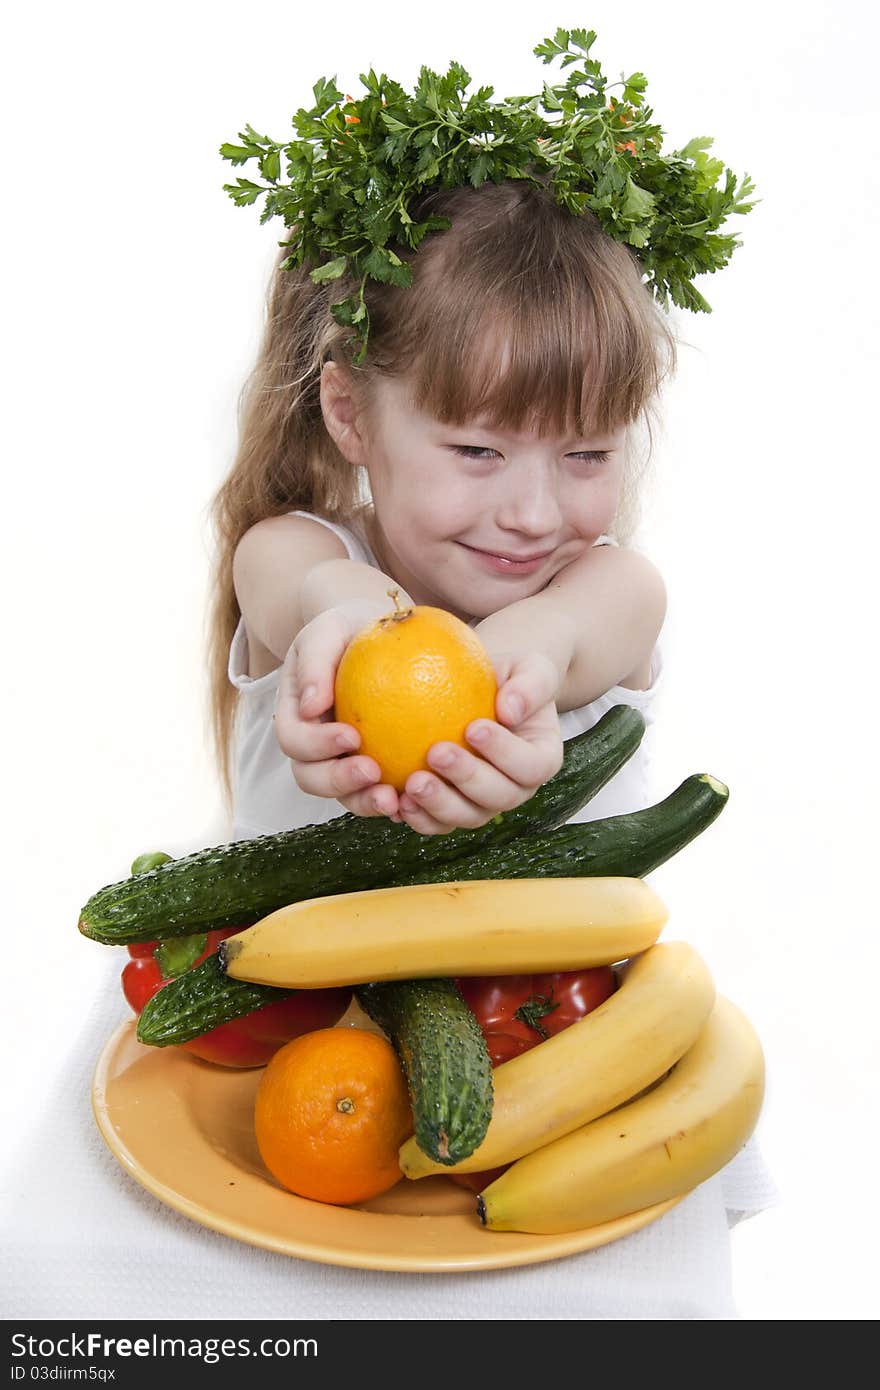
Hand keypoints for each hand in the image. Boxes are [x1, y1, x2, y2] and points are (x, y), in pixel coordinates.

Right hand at [274, 604, 402, 819]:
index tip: (352, 734)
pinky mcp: (376, 771)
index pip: (295, 740)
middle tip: (374, 772)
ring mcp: (342, 762)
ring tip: (396, 799)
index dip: (317, 745)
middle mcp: (313, 747)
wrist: (380, 636)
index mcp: (295, 716)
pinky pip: (381, 793)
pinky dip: (398, 802)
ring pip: (345, 796)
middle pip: (312, 778)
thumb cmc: (349, 629)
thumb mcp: (328, 631)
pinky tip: (421, 799)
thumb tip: (310, 706)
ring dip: (367, 802)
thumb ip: (315, 662)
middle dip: (339, 782)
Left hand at [396, 652, 563, 835]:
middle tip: (436, 752)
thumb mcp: (530, 667)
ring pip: (466, 816)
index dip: (505, 753)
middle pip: (499, 798)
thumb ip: (530, 685)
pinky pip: (435, 821)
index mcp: (541, 759)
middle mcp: (515, 789)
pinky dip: (416, 815)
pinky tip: (393, 798)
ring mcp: (482, 804)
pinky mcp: (450, 810)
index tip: (474, 727)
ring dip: (439, 804)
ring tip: (411, 782)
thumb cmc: (507, 678)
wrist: (477, 693)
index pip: (531, 766)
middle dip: (467, 779)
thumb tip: (510, 710)